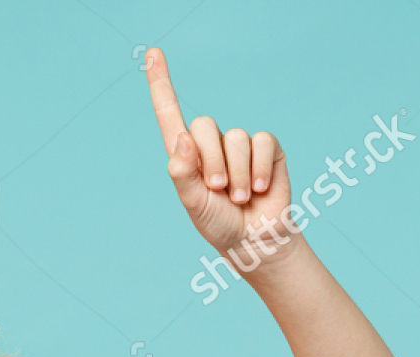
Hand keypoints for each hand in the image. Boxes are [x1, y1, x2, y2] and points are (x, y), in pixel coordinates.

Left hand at [144, 47, 300, 262]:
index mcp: (186, 155)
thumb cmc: (219, 224)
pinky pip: (262, 142)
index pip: (170, 113)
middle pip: (203, 124)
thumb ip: (183, 174)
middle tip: (217, 190)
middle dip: (211, 161)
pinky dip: (259, 169)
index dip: (161, 84)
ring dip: (237, 174)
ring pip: (235, 137)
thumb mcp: (193, 204)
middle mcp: (212, 144)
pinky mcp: (267, 149)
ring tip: (238, 197)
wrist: (255, 239)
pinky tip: (259, 189)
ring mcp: (240, 145)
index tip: (151, 54)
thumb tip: (182, 138)